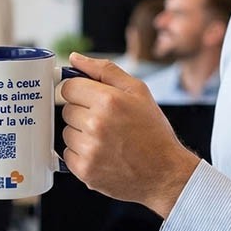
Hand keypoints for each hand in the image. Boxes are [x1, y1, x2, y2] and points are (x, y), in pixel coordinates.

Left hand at [60, 53, 199, 218]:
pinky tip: (101, 154)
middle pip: (66, 109)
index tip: (92, 100)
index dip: (80, 92)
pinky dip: (80, 154)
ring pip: (66, 132)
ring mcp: (89, 149)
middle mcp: (96, 124)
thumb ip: (104, 70)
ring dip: (80, 134)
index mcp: (108, 100)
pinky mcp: (84, 170)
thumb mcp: (137, 91)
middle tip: (106, 123)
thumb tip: (75, 58)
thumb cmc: (152, 131)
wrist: (165, 173)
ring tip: (105, 139)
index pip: (69, 87)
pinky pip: (66, 154)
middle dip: (82, 113)